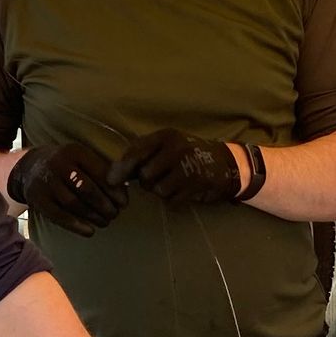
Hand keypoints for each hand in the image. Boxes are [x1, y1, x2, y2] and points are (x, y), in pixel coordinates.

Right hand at [6, 141, 129, 236]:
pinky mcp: (38, 199)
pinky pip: (59, 215)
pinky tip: (90, 231)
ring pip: (74, 203)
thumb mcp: (81, 158)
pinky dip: (76, 225)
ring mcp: (47, 183)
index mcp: (75, 152)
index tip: (124, 203)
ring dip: (93, 216)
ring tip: (105, 222)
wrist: (29, 167)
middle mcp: (59, 165)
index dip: (114, 190)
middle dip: (104, 205)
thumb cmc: (66, 165)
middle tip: (115, 214)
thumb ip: (101, 170)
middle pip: (87, 189)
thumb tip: (124, 189)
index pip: (99, 172)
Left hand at [107, 128, 242, 205]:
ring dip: (161, 191)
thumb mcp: (165, 146)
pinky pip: (171, 201)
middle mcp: (176, 149)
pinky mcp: (196, 185)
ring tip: (173, 182)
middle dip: (147, 181)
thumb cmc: (187, 154)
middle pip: (144, 175)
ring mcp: (187, 167)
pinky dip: (173, 199)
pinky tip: (182, 190)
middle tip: (159, 176)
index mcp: (166, 136)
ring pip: (157, 190)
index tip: (111, 180)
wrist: (224, 163)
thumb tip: (113, 174)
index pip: (136, 152)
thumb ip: (141, 154)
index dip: (121, 168)